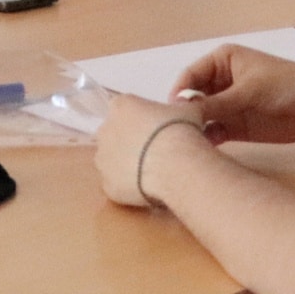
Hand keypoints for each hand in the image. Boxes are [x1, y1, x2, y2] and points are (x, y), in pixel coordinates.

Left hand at [94, 93, 214, 207]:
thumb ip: (184, 105)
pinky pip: (117, 184)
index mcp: (121, 106)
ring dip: (127, 165)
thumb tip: (191, 105)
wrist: (175, 165)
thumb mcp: (189, 110)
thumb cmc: (180, 132)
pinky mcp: (107, 184)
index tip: (158, 129)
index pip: (126, 109)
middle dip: (131, 142)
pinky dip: (129, 187)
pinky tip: (148, 188)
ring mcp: (102, 159)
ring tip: (154, 172)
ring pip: (112, 161)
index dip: (143, 120)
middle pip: (115, 134)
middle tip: (156, 151)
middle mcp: (105, 130)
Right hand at [169, 45, 294, 143]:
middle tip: (174, 132)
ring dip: (194, 129)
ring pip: (201, 117)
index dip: (179, 93)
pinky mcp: (235, 127)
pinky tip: (203, 150)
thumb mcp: (248, 91)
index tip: (171, 112)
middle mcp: (220, 82)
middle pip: (192, 98)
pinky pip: (214, 133)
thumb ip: (216, 102)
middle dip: (184, 113)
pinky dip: (207, 140)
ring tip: (186, 143)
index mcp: (221, 61)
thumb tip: (184, 110)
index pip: (190, 76)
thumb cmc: (287, 85)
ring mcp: (227, 105)